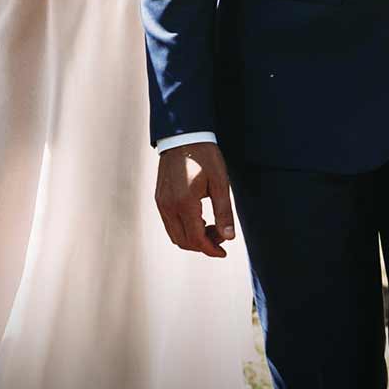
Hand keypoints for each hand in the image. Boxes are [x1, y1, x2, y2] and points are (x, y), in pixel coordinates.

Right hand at [155, 141, 235, 257]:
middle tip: (221, 236)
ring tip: (211, 228)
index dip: (211, 249)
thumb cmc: (205, 156)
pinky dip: (184, 229)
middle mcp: (169, 206)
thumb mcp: (220, 182)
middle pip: (184, 241)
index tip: (224, 252)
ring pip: (175, 235)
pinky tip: (199, 220)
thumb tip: (228, 238)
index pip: (196, 238)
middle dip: (203, 245)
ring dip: (193, 238)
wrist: (183, 136)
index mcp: (185, 203)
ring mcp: (161, 203)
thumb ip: (224, 212)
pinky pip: (170, 224)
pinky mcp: (159, 199)